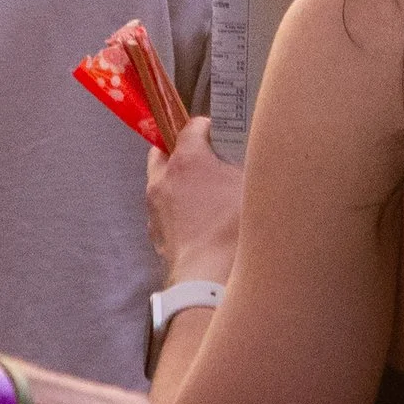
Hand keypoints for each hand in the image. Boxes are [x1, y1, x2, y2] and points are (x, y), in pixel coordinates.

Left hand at [146, 115, 244, 287]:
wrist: (208, 277)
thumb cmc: (231, 228)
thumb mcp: (248, 186)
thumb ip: (239, 166)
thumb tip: (237, 162)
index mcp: (186, 160)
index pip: (191, 126)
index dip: (207, 127)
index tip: (220, 135)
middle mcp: (162, 179)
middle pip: (163, 150)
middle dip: (180, 150)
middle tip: (204, 160)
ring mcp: (154, 208)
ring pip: (160, 183)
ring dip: (176, 182)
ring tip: (202, 195)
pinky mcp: (154, 234)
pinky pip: (163, 210)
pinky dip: (175, 209)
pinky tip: (197, 222)